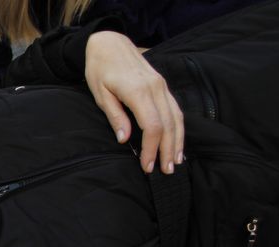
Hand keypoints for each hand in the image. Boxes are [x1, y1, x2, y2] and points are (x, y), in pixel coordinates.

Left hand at [85, 31, 183, 173]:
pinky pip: (176, 109)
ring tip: (175, 162)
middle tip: (165, 172)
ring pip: (177, 118)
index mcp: (138, 91)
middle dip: (167, 150)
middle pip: (168, 125)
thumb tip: (124, 140)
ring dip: (177, 141)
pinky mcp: (163, 86)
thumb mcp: (100, 94)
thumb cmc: (100, 68)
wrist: (110, 43)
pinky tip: (177, 141)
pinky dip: (179, 128)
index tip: (146, 166)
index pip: (152, 126)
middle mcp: (155, 88)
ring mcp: (162, 86)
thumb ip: (115, 116)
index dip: (151, 149)